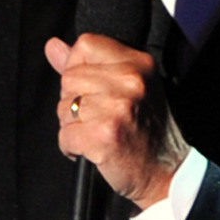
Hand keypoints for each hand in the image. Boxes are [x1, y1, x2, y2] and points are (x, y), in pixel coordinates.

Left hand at [45, 33, 188, 208]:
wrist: (166, 173)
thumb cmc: (148, 133)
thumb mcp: (127, 88)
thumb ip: (88, 65)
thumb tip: (53, 46)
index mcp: (138, 63)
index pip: (86, 45)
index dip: (78, 69)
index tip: (91, 90)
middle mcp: (131, 81)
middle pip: (70, 78)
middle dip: (74, 102)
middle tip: (99, 119)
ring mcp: (118, 107)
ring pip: (64, 107)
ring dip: (73, 126)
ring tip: (98, 134)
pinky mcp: (104, 134)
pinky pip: (65, 136)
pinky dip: (72, 147)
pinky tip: (92, 150)